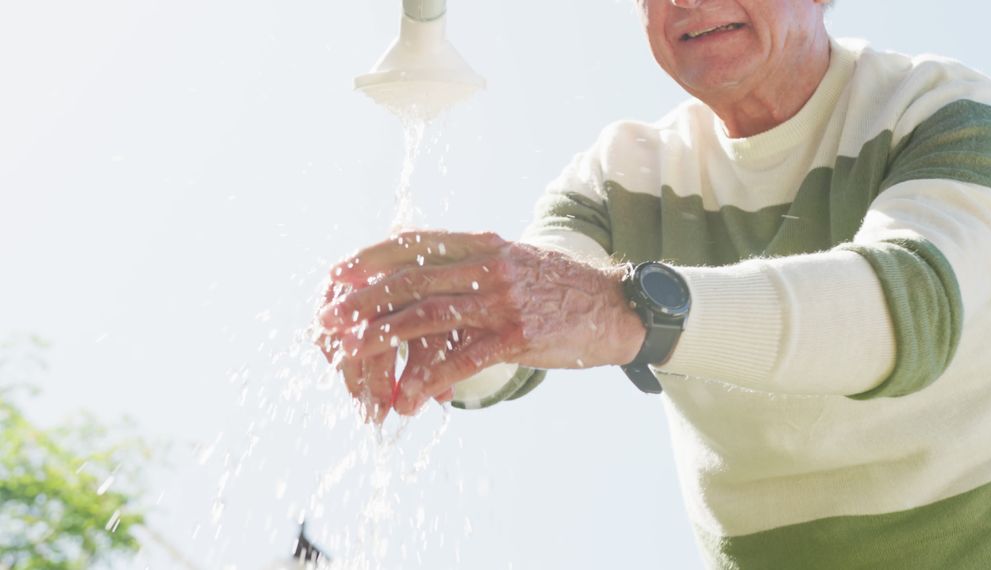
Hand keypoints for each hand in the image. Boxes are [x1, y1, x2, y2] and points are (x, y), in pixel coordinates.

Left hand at [317, 230, 645, 415]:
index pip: (414, 243)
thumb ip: (474, 264)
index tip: (338, 273)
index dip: (370, 257)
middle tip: (329, 318)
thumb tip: (429, 274)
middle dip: (362, 299)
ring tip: (351, 355)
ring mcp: (503, 300)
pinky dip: (430, 378)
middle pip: (410, 278)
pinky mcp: (518, 336)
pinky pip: (463, 358)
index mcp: (484, 245)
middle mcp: (488, 266)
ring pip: (427, 316)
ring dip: (382, 338)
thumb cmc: (562, 287)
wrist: (618, 305)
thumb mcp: (516, 261)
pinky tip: (407, 396)